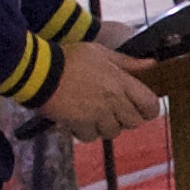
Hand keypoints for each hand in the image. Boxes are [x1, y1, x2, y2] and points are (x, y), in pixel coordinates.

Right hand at [42, 36, 160, 137]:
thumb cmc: (69, 58)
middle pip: (134, 122)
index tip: (141, 107)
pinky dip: (86, 132)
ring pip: (113, 132)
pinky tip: (79, 120)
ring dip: (105, 126)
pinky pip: (91, 137)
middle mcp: (113, 100)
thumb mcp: (101, 53)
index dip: (148, 109)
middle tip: (113, 110)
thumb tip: (150, 64)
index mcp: (121, 82)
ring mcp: (97, 114)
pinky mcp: (80, 124)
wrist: (39, 71)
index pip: (150, 105)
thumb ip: (127, 62)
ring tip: (94, 114)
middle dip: (126, 118)